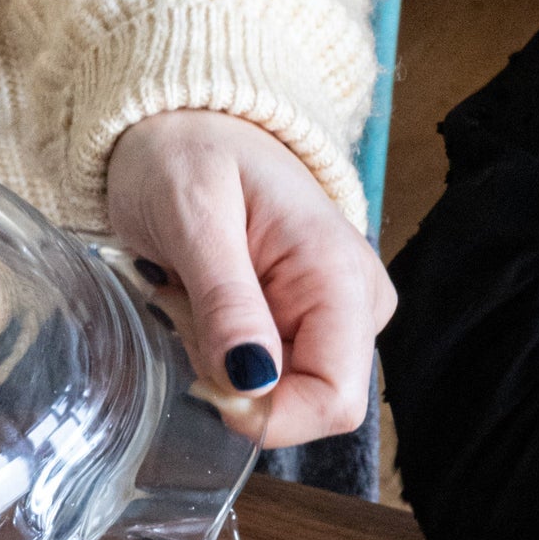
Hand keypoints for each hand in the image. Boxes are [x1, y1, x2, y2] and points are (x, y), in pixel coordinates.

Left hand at [107, 110, 395, 448]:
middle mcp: (354, 304)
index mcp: (341, 277)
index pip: (333, 401)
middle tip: (187, 312)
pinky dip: (214, 356)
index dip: (265, 414)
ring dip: (217, 366)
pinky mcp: (300, 323)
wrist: (184, 125)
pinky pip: (257, 377)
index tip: (202, 377)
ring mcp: (331, 316)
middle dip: (232, 383)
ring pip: (274, 396)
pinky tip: (197, 307)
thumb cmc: (190, 154)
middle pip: (302, 405)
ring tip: (189, 298)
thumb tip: (255, 381)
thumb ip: (227, 303)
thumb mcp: (196, 219)